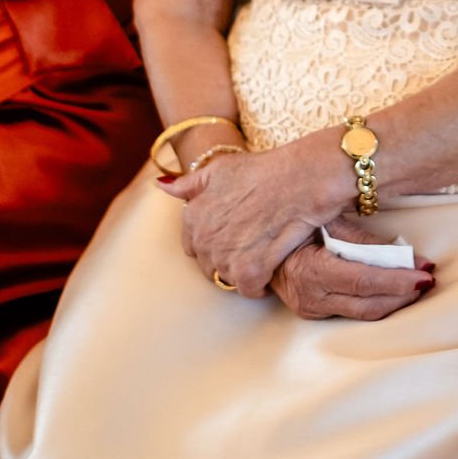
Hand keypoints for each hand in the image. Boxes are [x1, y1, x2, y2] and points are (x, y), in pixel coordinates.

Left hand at [159, 143, 335, 296]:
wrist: (296, 182)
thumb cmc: (261, 171)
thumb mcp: (219, 169)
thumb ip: (188, 183)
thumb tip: (162, 187)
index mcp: (193, 216)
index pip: (192, 245)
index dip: (213, 241)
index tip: (230, 235)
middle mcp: (204, 240)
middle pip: (209, 265)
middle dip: (227, 258)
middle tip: (249, 245)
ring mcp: (225, 258)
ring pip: (228, 278)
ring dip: (243, 271)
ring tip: (261, 253)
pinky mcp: (248, 272)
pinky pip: (249, 290)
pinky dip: (261, 284)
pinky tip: (271, 267)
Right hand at [268, 226, 434, 320]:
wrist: (262, 245)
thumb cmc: (296, 225)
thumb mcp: (328, 223)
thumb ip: (364, 242)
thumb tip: (406, 255)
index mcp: (309, 269)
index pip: (363, 280)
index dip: (396, 280)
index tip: (424, 274)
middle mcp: (309, 297)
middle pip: (367, 304)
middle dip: (402, 295)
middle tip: (428, 281)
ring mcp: (311, 309)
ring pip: (363, 314)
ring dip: (394, 302)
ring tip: (418, 286)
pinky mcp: (315, 315)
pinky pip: (354, 312)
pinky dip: (378, 303)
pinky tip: (396, 293)